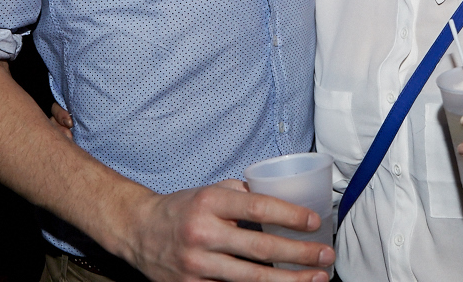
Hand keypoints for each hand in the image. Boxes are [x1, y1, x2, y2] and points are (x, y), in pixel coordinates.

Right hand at [50, 103, 332, 280]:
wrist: (137, 231)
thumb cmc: (182, 208)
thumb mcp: (209, 190)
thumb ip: (241, 193)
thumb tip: (280, 197)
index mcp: (209, 202)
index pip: (258, 207)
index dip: (289, 215)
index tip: (314, 221)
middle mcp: (202, 233)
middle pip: (261, 248)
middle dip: (299, 254)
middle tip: (325, 256)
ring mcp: (197, 264)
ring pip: (251, 278)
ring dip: (289, 280)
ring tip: (315, 279)